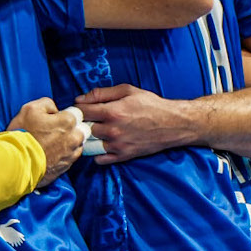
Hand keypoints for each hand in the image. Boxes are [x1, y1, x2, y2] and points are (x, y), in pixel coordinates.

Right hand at [7, 97, 82, 184]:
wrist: (16, 162)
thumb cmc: (22, 134)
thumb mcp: (29, 108)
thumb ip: (47, 103)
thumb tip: (54, 110)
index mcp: (68, 121)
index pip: (77, 113)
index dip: (64, 114)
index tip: (55, 118)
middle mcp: (74, 138)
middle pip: (81, 130)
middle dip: (71, 129)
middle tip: (55, 131)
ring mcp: (71, 154)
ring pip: (77, 145)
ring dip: (69, 143)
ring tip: (51, 144)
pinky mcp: (66, 167)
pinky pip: (69, 158)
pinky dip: (63, 156)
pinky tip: (49, 154)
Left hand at [76, 84, 192, 163]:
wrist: (173, 124)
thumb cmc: (151, 105)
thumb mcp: (128, 90)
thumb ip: (102, 93)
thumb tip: (80, 99)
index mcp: (111, 112)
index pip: (81, 112)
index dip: (76, 109)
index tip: (78, 109)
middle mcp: (112, 130)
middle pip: (82, 129)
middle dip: (81, 124)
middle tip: (85, 121)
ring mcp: (117, 145)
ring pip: (89, 145)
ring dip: (88, 140)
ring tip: (93, 133)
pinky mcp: (123, 156)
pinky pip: (99, 160)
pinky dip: (97, 153)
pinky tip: (102, 144)